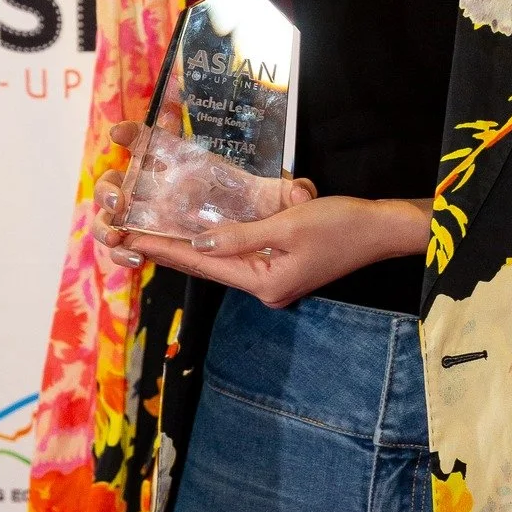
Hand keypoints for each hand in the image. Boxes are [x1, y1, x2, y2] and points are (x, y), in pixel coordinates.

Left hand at [91, 123, 431, 307]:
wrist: (384, 230)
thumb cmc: (342, 225)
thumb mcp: (289, 225)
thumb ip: (242, 235)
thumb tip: (199, 242)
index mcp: (264, 282)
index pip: (202, 264)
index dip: (163, 249)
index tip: (127, 237)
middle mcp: (264, 286)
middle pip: (207, 264)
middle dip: (169, 247)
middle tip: (127, 231)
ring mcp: (273, 278)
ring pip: (222, 258)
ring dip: (191, 244)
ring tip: (151, 230)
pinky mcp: (283, 265)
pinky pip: (243, 251)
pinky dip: (220, 240)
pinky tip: (198, 230)